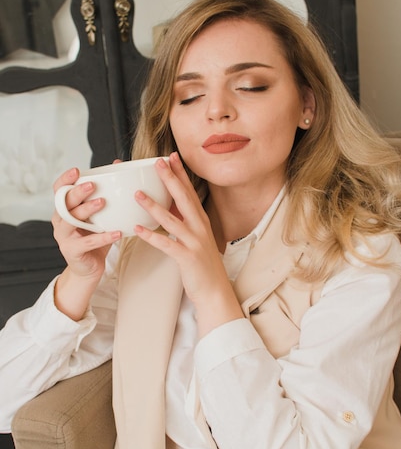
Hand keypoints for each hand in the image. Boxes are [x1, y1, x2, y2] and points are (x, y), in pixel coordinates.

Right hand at [51, 165, 121, 320]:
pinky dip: (103, 237)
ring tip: (102, 203)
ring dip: (86, 210)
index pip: (59, 190)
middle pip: (63, 203)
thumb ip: (106, 193)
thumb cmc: (95, 238)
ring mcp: (64, 237)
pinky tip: (117, 233)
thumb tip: (118, 165)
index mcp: (65, 209)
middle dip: (77, 192)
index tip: (77, 170)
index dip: (65, 179)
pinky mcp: (72, 251)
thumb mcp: (100, 215)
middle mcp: (60, 221)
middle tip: (92, 185)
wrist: (90, 268)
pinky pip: (87, 243)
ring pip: (71, 220)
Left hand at [134, 153, 242, 336]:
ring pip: (172, 220)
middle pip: (184, 199)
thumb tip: (168, 207)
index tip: (171, 156)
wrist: (215, 291)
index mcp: (201, 221)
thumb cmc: (202, 265)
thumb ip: (184, 222)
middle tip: (157, 162)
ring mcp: (195, 242)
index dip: (180, 173)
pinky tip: (137, 229)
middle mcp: (200, 228)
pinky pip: (166, 244)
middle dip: (170, 179)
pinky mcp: (187, 257)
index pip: (190, 192)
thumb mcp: (196, 238)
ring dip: (154, 206)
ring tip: (137, 194)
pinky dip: (151, 236)